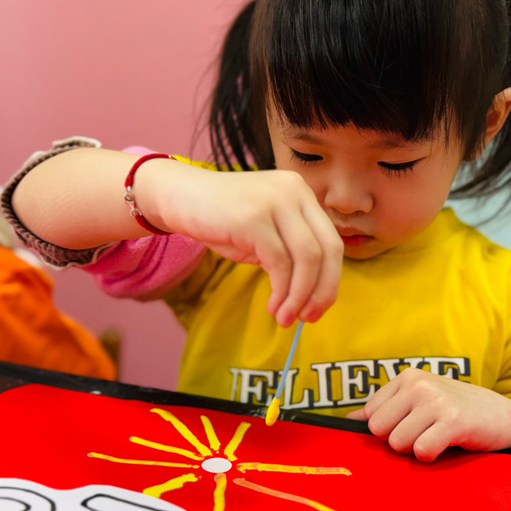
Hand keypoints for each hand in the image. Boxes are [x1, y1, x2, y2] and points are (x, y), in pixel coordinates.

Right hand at [141, 163, 342, 326]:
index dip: (330, 280)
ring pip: (306, 259)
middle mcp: (294, 191)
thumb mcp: (265, 232)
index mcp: (302, 192)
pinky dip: (281, 291)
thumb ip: (290, 251)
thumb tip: (313, 295)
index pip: (332, 241)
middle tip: (308, 318)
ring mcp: (275, 201)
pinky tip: (272, 306)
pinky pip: (280, 263)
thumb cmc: (221, 219)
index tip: (317, 309)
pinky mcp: (254, 218)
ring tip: (285, 318)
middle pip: (327, 250)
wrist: (178, 197)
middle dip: (321, 291)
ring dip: (299, 296)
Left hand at [345, 369, 510, 461]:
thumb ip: (386, 410)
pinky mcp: (453, 421)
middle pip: (379, 431)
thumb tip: (349, 421)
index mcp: (407, 378)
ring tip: (438, 437)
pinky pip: (422, 451)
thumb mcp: (420, 402)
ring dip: (417, 449)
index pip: (370, 416)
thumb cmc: (456, 412)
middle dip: (399, 441)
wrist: (503, 417)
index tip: (412, 426)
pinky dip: (432, 455)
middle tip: (426, 433)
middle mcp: (419, 384)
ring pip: (398, 443)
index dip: (389, 430)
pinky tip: (447, 445)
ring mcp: (436, 400)